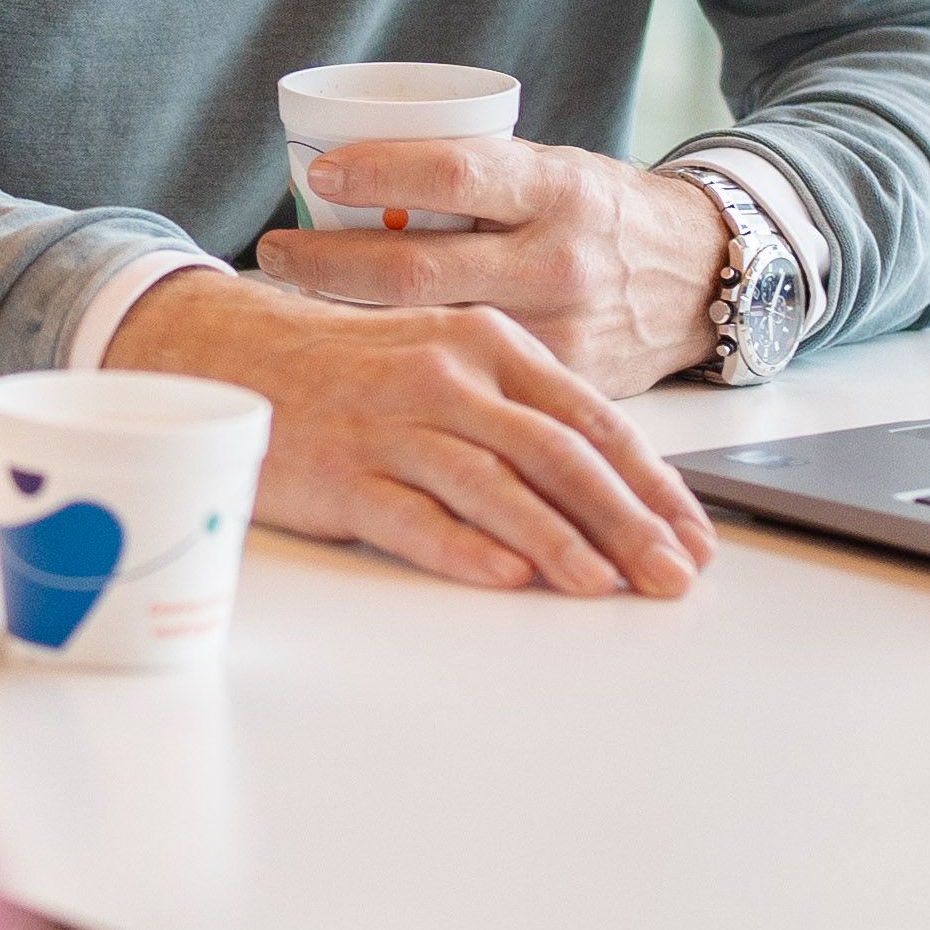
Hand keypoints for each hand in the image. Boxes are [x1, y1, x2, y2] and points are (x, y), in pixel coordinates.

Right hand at [107, 266, 713, 599]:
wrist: (234, 356)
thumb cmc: (357, 371)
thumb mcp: (448, 361)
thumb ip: (521, 411)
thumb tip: (611, 488)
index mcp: (488, 344)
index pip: (592, 418)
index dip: (653, 482)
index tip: (695, 534)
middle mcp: (448, 376)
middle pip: (557, 453)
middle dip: (627, 520)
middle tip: (672, 574)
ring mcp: (393, 423)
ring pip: (494, 484)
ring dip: (558, 540)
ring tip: (605, 584)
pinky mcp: (343, 472)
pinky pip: (414, 516)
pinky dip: (465, 549)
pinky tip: (507, 579)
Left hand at [258, 136, 729, 397]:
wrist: (698, 276)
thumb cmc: (600, 212)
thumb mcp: (551, 172)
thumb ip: (476, 180)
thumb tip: (352, 174)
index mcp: (554, 188)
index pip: (455, 173)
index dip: (380, 171)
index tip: (319, 169)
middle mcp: (556, 259)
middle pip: (420, 269)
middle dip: (329, 263)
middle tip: (274, 249)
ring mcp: (558, 329)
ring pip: (430, 334)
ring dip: (351, 320)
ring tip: (295, 299)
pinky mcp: (559, 384)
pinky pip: (469, 381)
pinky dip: (406, 366)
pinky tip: (360, 358)